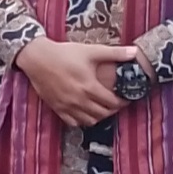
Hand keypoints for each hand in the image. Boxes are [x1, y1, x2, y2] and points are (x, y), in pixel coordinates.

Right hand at [13, 37, 136, 127]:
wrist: (37, 58)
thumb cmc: (64, 54)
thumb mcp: (91, 51)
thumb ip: (114, 53)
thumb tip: (135, 52)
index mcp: (89, 87)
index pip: (113, 103)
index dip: (123, 102)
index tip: (126, 98)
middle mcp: (79, 100)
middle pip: (103, 114)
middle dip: (113, 110)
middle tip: (116, 103)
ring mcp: (67, 106)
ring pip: (89, 121)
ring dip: (99, 117)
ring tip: (102, 108)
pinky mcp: (57, 108)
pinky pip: (73, 122)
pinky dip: (82, 120)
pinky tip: (85, 112)